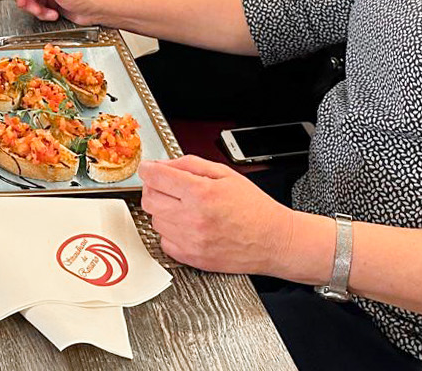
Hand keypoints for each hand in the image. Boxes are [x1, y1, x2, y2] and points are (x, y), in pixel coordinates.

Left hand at [139, 156, 298, 275]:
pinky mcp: (191, 258)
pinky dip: (169, 232)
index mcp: (201, 193)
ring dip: (162, 210)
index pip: (156, 177)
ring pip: (154, 220)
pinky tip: (185, 225)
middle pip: (149, 199)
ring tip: (183, 207)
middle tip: (167, 186)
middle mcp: (192, 218)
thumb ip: (190, 164)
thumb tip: (164, 164)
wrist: (273, 240)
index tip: (148, 169)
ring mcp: (191, 241)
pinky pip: (164, 241)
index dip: (148, 170)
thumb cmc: (254, 208)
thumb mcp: (225, 174)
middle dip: (154, 189)